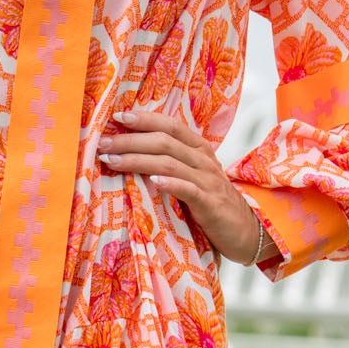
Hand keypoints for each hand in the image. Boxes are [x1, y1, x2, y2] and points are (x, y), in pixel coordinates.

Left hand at [98, 108, 269, 265]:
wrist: (245, 231)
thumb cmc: (209, 202)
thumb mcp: (191, 177)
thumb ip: (169, 163)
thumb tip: (128, 152)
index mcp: (198, 149)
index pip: (170, 125)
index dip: (144, 119)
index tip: (117, 116)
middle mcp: (204, 160)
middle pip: (164, 142)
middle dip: (130, 140)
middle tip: (102, 143)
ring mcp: (208, 181)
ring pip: (169, 163)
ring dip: (138, 160)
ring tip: (112, 161)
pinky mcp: (211, 204)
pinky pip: (189, 189)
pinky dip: (170, 183)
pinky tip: (153, 182)